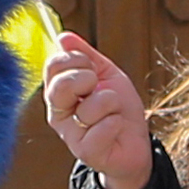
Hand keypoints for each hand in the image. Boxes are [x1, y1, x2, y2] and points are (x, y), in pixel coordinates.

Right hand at [40, 30, 152, 188]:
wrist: (135, 142)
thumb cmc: (118, 108)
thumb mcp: (105, 75)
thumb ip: (85, 55)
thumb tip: (63, 37)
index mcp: (58, 92)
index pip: (53, 66)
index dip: (76, 59)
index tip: (91, 68)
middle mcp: (58, 113)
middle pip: (61, 85)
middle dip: (89, 80)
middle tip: (99, 88)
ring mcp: (70, 134)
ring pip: (91, 106)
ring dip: (111, 104)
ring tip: (112, 112)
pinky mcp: (86, 151)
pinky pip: (104, 126)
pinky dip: (116, 123)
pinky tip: (116, 128)